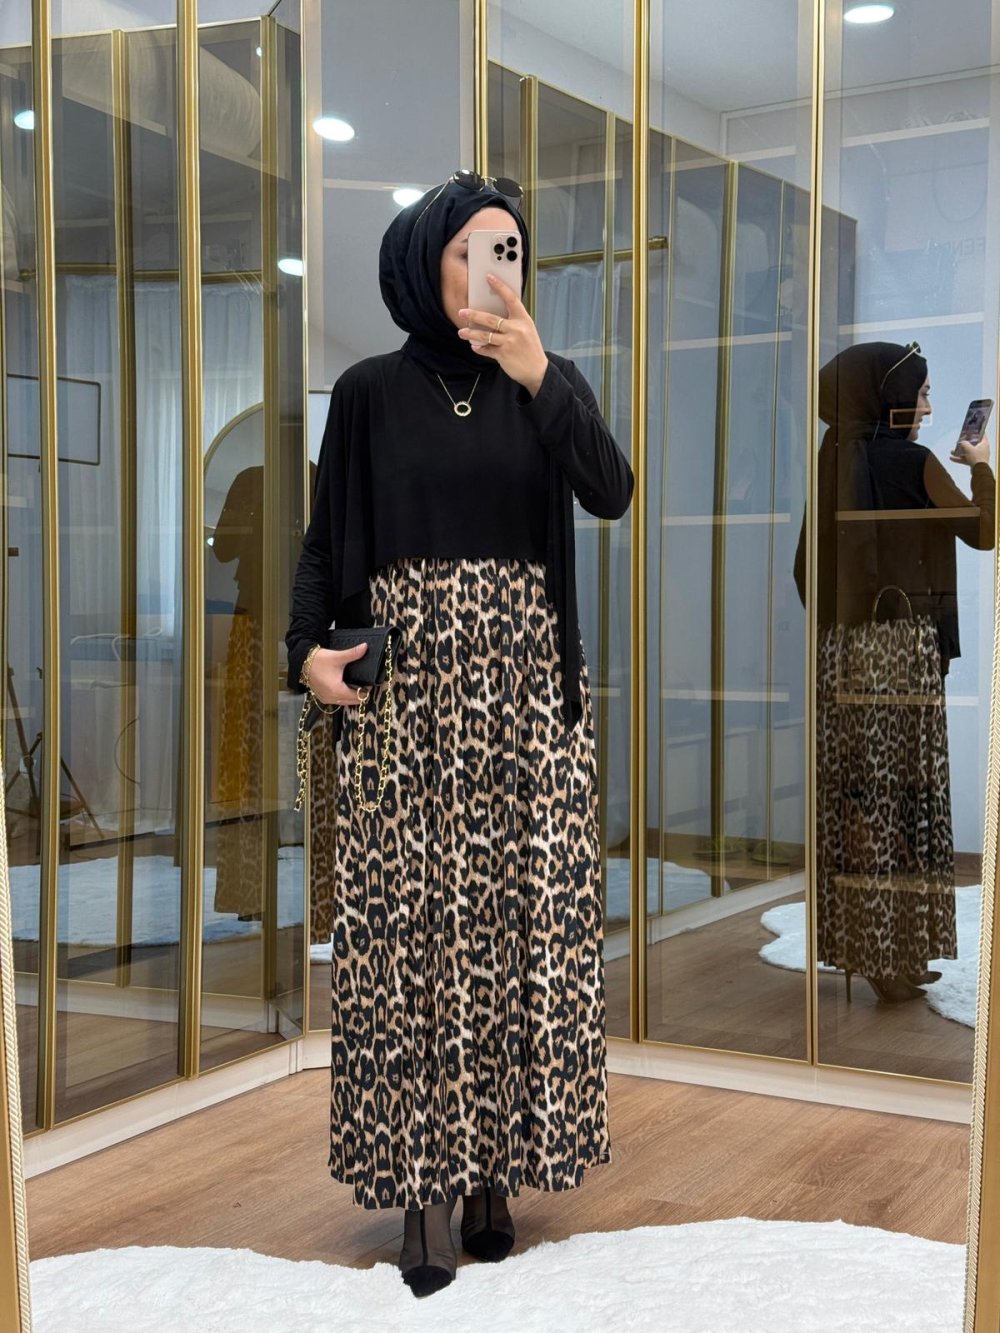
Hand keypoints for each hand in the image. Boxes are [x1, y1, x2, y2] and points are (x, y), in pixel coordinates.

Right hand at [307, 643, 367, 705]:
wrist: (302, 662)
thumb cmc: (319, 660)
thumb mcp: (337, 657)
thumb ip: (353, 653)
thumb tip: (366, 646)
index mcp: (337, 690)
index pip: (358, 697)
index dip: (366, 691)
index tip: (370, 683)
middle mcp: (332, 698)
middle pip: (352, 701)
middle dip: (360, 694)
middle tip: (365, 684)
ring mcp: (326, 699)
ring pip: (345, 702)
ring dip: (352, 696)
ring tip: (357, 685)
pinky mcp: (322, 698)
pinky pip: (338, 700)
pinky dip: (343, 696)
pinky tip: (346, 687)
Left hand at [457, 273, 548, 395]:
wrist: (537, 370)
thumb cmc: (530, 348)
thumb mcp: (526, 330)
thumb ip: (513, 321)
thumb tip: (492, 314)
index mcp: (524, 319)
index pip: (511, 299)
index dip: (500, 287)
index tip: (489, 277)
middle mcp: (517, 329)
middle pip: (491, 319)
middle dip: (474, 315)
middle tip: (462, 312)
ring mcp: (510, 342)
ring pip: (485, 336)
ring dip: (471, 334)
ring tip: (461, 332)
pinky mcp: (504, 355)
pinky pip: (486, 350)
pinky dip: (479, 348)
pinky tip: (473, 346)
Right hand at [950, 434, 990, 466]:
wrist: (979, 470)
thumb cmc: (976, 457)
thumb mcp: (968, 448)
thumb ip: (964, 443)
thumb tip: (961, 442)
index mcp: (984, 443)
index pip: (982, 435)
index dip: (976, 432)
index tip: (971, 430)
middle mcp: (982, 449)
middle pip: (973, 444)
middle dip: (964, 444)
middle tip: (959, 442)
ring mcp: (978, 456)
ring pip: (968, 452)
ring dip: (960, 452)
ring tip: (952, 452)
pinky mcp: (975, 462)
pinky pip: (967, 459)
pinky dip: (960, 458)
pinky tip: (951, 458)